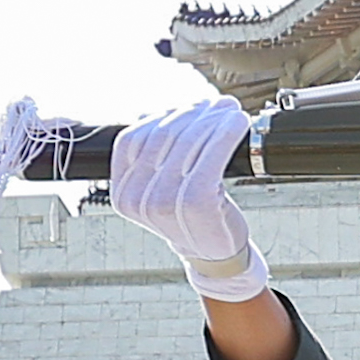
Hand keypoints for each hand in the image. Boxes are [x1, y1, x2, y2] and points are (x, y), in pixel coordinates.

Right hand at [107, 98, 267, 302]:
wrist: (215, 255)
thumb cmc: (191, 218)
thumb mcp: (159, 189)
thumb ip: (151, 158)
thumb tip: (150, 114)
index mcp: (122, 195)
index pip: (131, 141)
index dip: (159, 117)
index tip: (185, 108)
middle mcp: (138, 200)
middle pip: (161, 136)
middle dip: (192, 114)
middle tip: (215, 105)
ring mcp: (166, 202)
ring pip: (188, 141)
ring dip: (212, 119)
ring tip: (228, 110)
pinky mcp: (198, 201)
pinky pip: (212, 155)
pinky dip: (227, 133)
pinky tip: (238, 123)